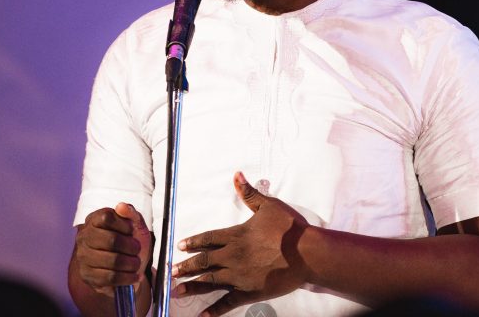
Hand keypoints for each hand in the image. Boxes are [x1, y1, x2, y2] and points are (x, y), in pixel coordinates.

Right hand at [73, 203, 151, 295]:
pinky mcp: (87, 276)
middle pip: (111, 240)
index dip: (124, 225)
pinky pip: (110, 277)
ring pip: (112, 261)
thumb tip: (121, 206)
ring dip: (131, 263)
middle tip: (137, 250)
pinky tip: (134, 275)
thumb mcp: (136, 225)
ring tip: (136, 263)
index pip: (106, 217)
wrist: (128, 267)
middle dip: (131, 247)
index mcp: (93, 220)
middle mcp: (84, 237)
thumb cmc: (130, 242)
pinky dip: (127, 277)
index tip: (132, 231)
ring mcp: (83, 257)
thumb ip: (131, 214)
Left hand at [172, 172, 311, 315]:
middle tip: (171, 272)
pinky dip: (214, 310)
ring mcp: (239, 276)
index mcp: (236, 236)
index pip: (208, 238)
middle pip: (204, 261)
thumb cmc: (289, 228)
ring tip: (177, 291)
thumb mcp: (269, 206)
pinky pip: (228, 302)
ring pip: (210, 281)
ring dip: (192, 286)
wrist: (306, 253)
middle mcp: (233, 256)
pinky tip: (201, 315)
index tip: (179, 246)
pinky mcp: (249, 292)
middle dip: (186, 267)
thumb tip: (236, 175)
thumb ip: (249, 193)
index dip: (193, 242)